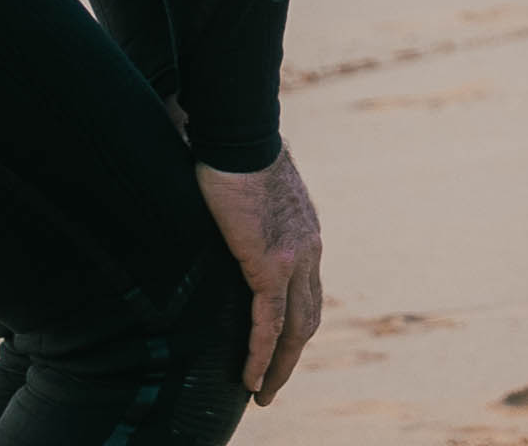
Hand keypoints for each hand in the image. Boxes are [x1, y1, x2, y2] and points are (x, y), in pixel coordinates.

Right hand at [194, 149, 323, 402]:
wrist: (238, 134)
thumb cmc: (235, 152)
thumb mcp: (247, 191)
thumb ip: (243, 211)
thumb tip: (219, 205)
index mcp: (305, 233)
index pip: (308, 290)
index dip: (295, 323)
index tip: (278, 348)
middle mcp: (308, 249)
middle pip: (308, 316)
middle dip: (290, 355)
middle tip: (270, 384)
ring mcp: (294, 258)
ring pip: (293, 328)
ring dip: (277, 366)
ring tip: (260, 393)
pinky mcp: (270, 263)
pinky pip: (268, 322)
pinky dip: (260, 354)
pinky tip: (249, 378)